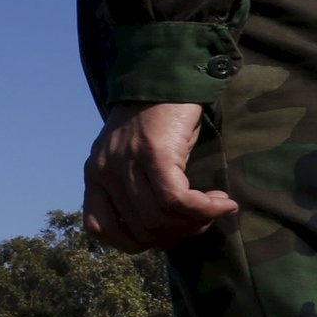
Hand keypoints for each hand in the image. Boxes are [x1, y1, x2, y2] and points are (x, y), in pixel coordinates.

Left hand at [83, 103, 237, 251]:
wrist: (168, 74)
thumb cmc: (158, 120)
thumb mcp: (136, 158)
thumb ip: (139, 190)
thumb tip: (168, 231)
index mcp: (94, 175)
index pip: (100, 229)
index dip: (138, 241)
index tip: (169, 231)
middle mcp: (103, 171)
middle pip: (142, 229)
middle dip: (180, 232)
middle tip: (204, 217)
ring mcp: (126, 162)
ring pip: (161, 217)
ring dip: (197, 221)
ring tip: (216, 205)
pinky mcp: (154, 153)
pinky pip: (177, 200)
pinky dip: (204, 209)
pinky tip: (222, 202)